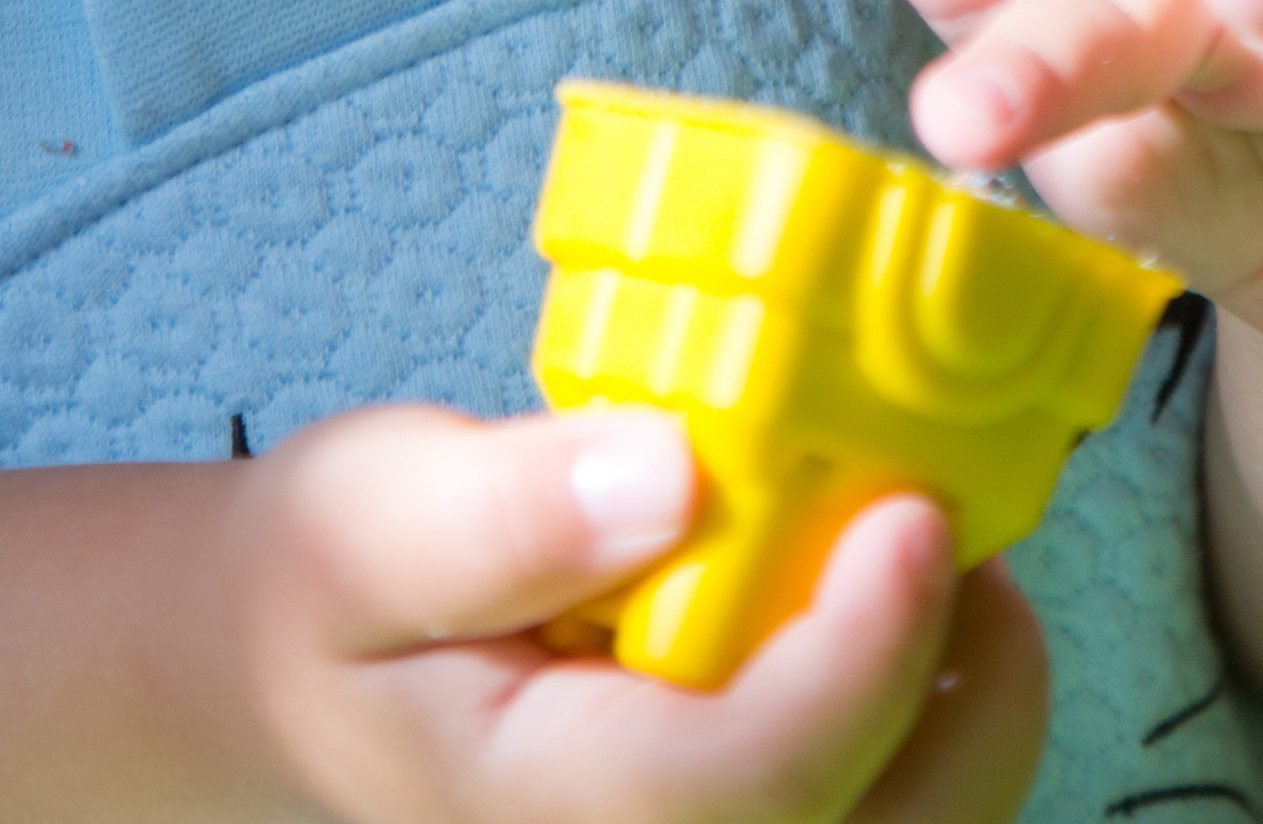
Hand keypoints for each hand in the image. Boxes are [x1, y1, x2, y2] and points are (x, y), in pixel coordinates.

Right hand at [228, 400, 1045, 823]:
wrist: (293, 675)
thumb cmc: (329, 589)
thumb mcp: (375, 516)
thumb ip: (513, 505)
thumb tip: (670, 471)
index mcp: (562, 811)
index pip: (761, 773)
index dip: (864, 649)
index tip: (915, 512)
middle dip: (967, 696)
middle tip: (961, 527)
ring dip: (969, 706)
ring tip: (947, 553)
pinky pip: (881, 805)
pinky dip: (934, 714)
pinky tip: (903, 595)